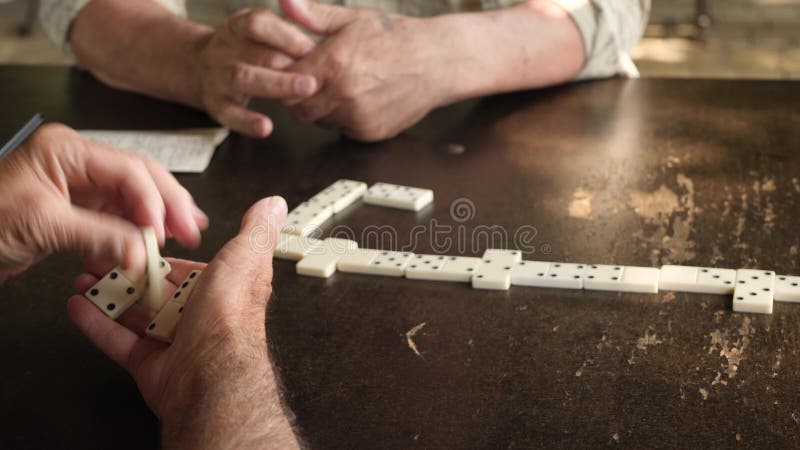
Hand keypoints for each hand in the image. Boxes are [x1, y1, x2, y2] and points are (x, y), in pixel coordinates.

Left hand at [0, 124, 206, 281]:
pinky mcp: (76, 211)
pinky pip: (117, 220)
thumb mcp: (42, 226)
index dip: (154, 200)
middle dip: (168, 204)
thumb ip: (100, 236)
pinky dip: (134, 236)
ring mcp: (78, 187)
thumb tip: (143, 250)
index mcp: (65, 150)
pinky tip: (146, 248)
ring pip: (133, 199)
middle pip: (139, 178)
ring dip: (157, 220)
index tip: (165, 229)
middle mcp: (76, 164)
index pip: (128, 169)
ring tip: (182, 236)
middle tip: (191, 228)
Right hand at [67, 197, 297, 448]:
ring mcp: (174, 340)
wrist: (210, 375)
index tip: (133, 238)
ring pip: (134, 312)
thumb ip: (256, 230)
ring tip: (83, 276)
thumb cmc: (229, 316)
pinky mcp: (150, 363)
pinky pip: (118, 340)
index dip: (159, 253)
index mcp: (222, 288)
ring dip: (108, 293)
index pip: (187, 267)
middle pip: (155, 289)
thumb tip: (272, 205)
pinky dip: (97, 323)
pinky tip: (79, 305)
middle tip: (98, 255)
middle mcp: (199, 315)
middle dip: (126, 271)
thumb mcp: (246, 257)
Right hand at [196, 8, 320, 136]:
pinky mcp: (215, 105)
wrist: (199, 69)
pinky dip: (247, 122)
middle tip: (316, 75)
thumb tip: (316, 41)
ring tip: (307, 89)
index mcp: (236, 27)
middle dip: (289, 64)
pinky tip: (266, 127)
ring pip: (243, 79)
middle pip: (256, 54)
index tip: (311, 48)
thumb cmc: (245, 51)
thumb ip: (284, 34)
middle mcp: (223, 50)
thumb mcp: (259, 34)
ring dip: (277, 85)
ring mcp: (217, 78)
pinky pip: (229, 114)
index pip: (258, 24)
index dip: (286, 35)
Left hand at [280, 0, 458, 140]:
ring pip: (319, 121)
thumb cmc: (396, 37)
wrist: (439, 61)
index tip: (293, 67)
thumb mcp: (353, 19)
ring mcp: (358, 117)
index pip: (286, 82)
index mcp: (334, 63)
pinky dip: (343, 118)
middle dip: (298, 96)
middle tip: (313, 80)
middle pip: (297, 108)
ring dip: (321, 108)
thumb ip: (314, 15)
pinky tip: (358, 98)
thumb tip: (284, 0)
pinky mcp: (370, 132)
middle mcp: (343, 94)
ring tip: (339, 86)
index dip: (285, 76)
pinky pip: (342, 130)